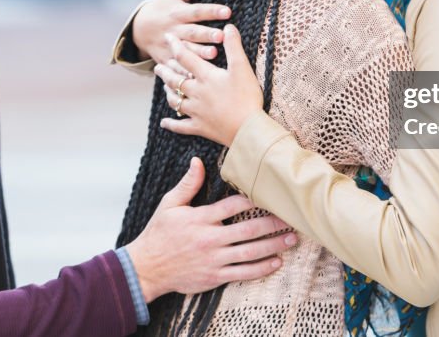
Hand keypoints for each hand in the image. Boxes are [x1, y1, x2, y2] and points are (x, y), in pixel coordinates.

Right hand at [125, 157, 297, 301]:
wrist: (146, 268)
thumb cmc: (159, 233)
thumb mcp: (169, 204)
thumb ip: (188, 184)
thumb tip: (197, 161)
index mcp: (200, 219)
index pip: (232, 206)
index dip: (253, 199)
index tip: (271, 194)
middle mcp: (210, 239)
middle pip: (248, 229)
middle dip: (272, 224)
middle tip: (292, 218)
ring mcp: (214, 260)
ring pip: (250, 253)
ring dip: (273, 246)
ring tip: (292, 239)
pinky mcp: (214, 277)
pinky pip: (242, 273)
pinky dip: (261, 268)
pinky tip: (276, 262)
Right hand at [130, 0, 231, 63]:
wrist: (138, 29)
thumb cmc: (162, 9)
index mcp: (177, 13)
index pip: (197, 11)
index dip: (212, 11)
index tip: (228, 12)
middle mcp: (174, 29)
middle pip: (192, 32)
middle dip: (206, 34)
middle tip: (221, 35)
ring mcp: (169, 45)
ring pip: (186, 50)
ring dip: (199, 53)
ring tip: (214, 54)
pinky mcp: (165, 59)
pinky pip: (175, 66)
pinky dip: (185, 71)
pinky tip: (198, 74)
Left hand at [155, 25, 264, 146]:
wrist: (248, 128)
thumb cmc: (246, 97)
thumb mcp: (242, 68)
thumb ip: (234, 46)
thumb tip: (228, 27)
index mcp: (206, 77)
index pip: (185, 57)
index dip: (176, 46)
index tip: (167, 37)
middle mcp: (196, 93)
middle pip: (175, 80)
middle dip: (165, 71)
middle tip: (157, 67)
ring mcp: (196, 111)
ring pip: (175, 100)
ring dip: (168, 93)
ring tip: (164, 87)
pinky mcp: (200, 127)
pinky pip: (181, 126)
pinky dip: (172, 124)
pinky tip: (164, 122)